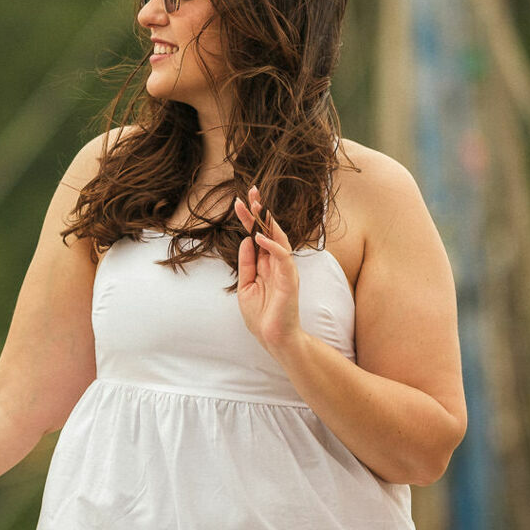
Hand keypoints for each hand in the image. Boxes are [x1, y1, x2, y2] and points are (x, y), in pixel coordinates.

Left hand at [234, 186, 302, 356]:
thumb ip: (247, 263)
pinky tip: (258, 236)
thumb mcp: (246, 286)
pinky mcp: (289, 280)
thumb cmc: (262, 316)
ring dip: (267, 221)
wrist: (274, 338)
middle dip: (260, 211)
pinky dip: (271, 245)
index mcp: (267, 264)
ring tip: (255, 205)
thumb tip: (246, 240)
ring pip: (279, 238)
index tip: (239, 201)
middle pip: (270, 231)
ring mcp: (285, 270)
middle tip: (251, 191)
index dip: (250, 218)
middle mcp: (278, 263)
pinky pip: (283, 257)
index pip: (258, 235)